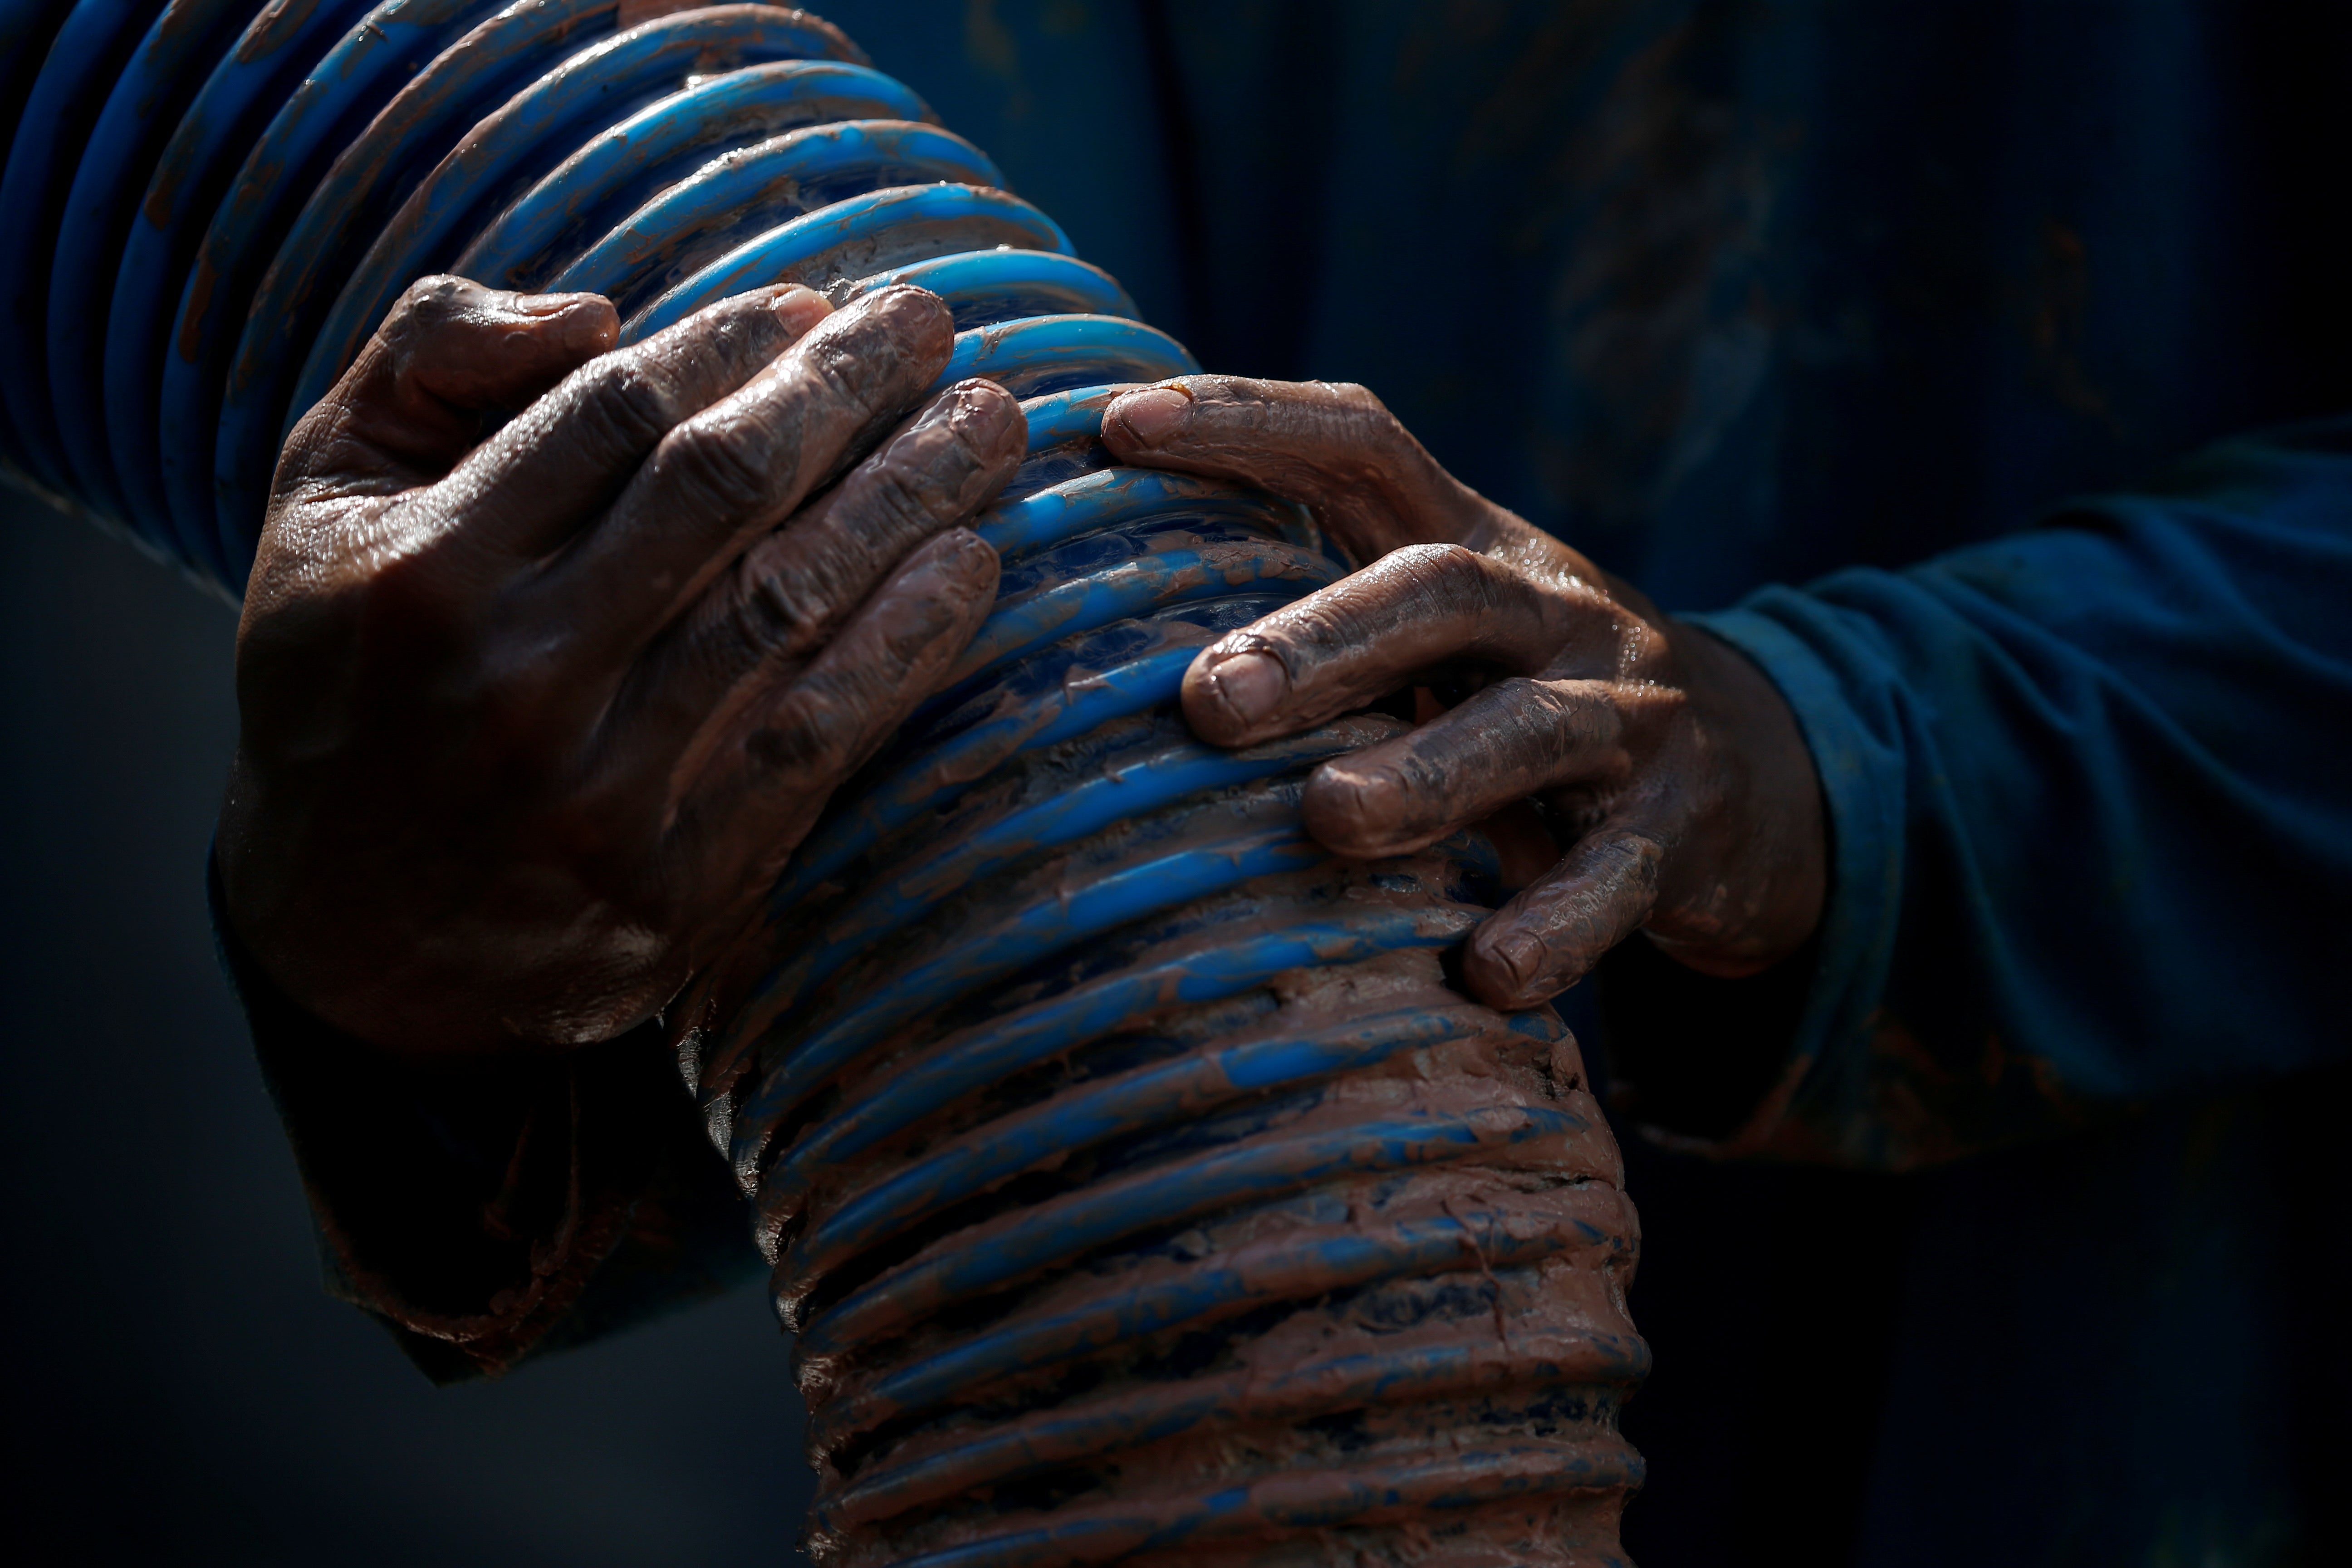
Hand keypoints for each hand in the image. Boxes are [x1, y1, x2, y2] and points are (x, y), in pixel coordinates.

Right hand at [218, 276, 1022, 1056]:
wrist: (345, 943)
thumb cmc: (349, 682)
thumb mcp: (322, 499)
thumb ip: (430, 364)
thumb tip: (600, 312)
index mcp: (421, 569)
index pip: (618, 410)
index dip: (734, 342)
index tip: (815, 305)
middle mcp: (512, 676)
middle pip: (724, 490)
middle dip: (846, 390)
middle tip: (930, 322)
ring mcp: (598, 789)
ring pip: (790, 604)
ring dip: (909, 498)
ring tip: (990, 425)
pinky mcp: (674, 882)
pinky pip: (816, 740)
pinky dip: (906, 647)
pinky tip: (972, 565)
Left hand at [1101, 376, 1824, 1010]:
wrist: (1751, 777)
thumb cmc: (1519, 699)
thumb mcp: (1437, 636)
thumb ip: (1321, 609)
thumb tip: (1099, 625)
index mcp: (1473, 542)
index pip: (1361, 443)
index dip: (1246, 418)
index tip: (1118, 426)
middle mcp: (1554, 609)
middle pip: (1439, 589)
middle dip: (1321, 636)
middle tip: (1209, 699)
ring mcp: (1627, 715)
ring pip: (1529, 731)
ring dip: (1425, 775)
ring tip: (1331, 818)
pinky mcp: (1677, 828)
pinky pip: (1616, 877)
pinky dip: (1555, 925)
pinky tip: (1487, 972)